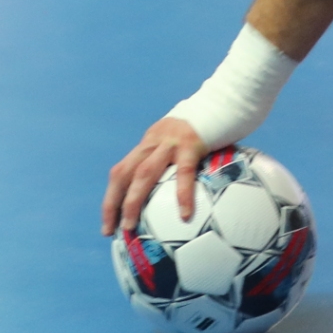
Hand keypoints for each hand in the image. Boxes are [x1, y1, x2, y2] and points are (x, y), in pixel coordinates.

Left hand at [103, 117, 208, 234]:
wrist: (224, 101)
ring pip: (144, 173)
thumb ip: (178, 163)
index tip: (108, 223)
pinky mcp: (191, 144)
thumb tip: (181, 199)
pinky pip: (184, 172)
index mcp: (149, 143)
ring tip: (131, 226)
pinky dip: (182, 194)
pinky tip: (184, 215)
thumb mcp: (185, 142)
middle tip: (111, 230)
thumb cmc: (210, 127)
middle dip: (112, 203)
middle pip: (123, 173)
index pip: (121, 171)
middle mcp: (154, 141)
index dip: (111, 197)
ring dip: (133, 201)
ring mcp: (170, 142)